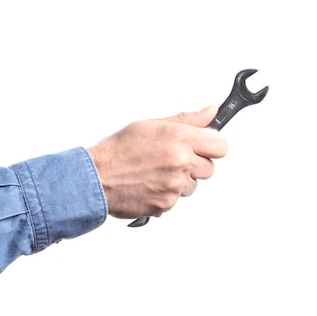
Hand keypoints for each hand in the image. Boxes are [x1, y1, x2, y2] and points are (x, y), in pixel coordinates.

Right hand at [88, 106, 227, 218]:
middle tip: (171, 159)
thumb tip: (209, 112)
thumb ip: (186, 120)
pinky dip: (166, 194)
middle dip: (195, 164)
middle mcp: (181, 161)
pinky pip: (177, 199)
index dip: (211, 146)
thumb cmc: (117, 150)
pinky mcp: (167, 203)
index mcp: (179, 138)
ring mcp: (175, 185)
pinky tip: (149, 183)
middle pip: (209, 168)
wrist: (96, 177)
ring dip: (180, 180)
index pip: (220, 146)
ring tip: (155, 172)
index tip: (203, 146)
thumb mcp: (150, 125)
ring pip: (193, 185)